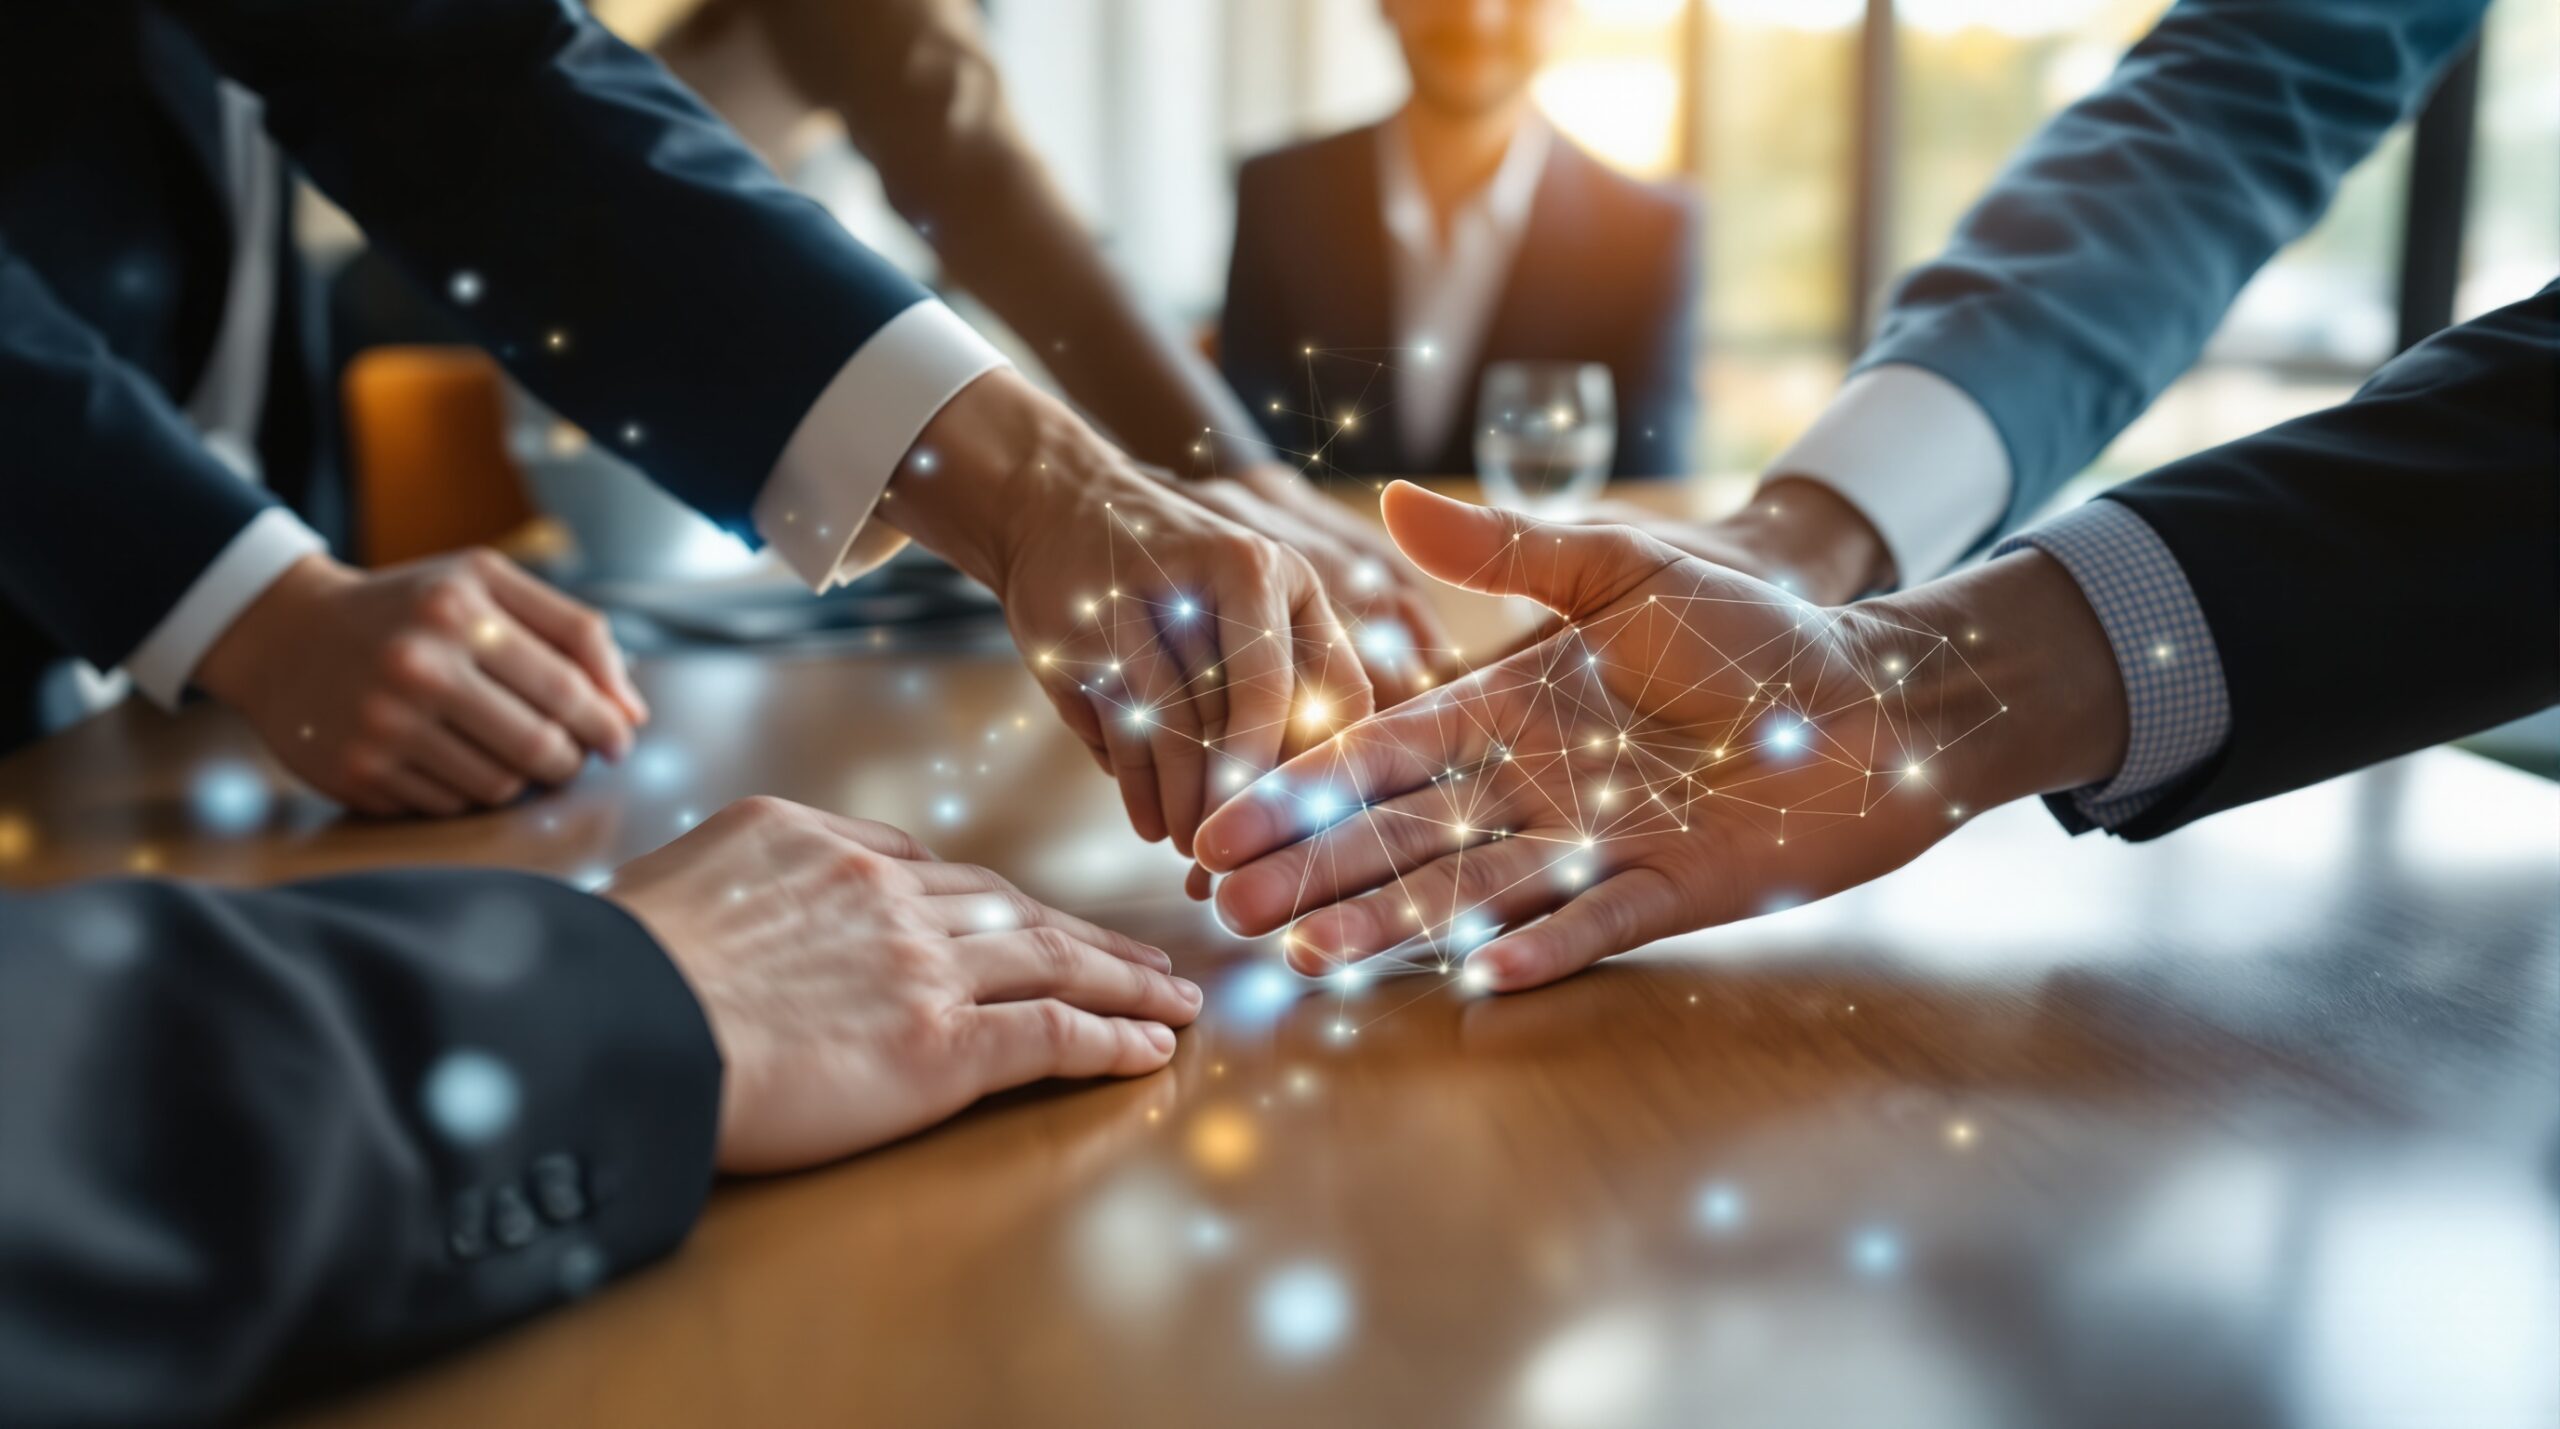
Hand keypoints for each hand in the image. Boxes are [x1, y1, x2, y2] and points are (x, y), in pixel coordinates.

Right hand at [196, 549, 646, 816]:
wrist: (286, 632)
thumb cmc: (410, 606)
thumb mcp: (487, 583)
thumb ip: (573, 631)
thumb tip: (632, 711)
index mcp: (459, 609)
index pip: (566, 688)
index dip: (606, 724)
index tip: (620, 739)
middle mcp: (418, 665)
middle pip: (540, 747)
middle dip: (572, 760)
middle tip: (573, 755)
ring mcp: (383, 724)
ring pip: (501, 787)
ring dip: (523, 780)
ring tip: (511, 751)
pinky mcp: (357, 772)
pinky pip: (451, 807)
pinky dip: (468, 792)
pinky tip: (453, 759)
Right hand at [605, 796, 1200, 1172]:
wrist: (620, 1019)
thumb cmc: (619, 968)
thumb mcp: (677, 878)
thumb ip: (742, 880)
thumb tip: (749, 897)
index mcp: (818, 844)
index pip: (930, 871)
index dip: (994, 902)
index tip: (1029, 922)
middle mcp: (885, 892)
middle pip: (1011, 908)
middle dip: (1084, 935)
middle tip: (1142, 957)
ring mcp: (922, 965)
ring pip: (1052, 960)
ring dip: (1124, 980)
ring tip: (1173, 999)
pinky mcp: (942, 1042)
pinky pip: (1052, 1033)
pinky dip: (1111, 1038)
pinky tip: (1149, 1049)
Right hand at [880, 370, 1374, 857]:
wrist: (1053, 508)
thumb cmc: (1168, 585)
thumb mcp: (1245, 608)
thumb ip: (1284, 688)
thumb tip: (1313, 813)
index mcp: (1286, 575)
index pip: (1335, 691)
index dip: (1326, 772)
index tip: (1316, 834)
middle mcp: (1233, 572)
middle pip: (1260, 716)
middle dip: (1252, 802)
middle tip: (1250, 862)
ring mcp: (1152, 599)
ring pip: (1189, 731)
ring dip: (1193, 808)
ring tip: (1197, 854)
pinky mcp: (1088, 631)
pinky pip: (1126, 732)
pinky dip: (1142, 790)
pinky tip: (1152, 824)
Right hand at [1195, 483, 2123, 991]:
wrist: (1880, 696)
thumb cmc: (1758, 629)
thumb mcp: (1624, 569)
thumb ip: (1510, 545)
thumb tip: (1387, 498)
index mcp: (1514, 709)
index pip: (1388, 754)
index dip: (1308, 789)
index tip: (1228, 819)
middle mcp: (1538, 787)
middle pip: (1405, 838)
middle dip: (1317, 875)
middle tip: (1230, 910)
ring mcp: (1597, 845)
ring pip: (1472, 890)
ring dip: (1393, 925)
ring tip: (1310, 958)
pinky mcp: (1670, 891)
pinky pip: (1593, 927)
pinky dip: (1539, 951)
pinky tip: (1473, 976)